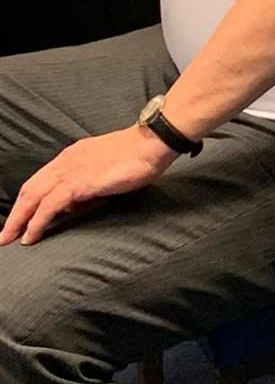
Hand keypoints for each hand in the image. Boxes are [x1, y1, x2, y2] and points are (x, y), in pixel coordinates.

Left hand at [0, 126, 176, 246]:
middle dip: (14, 214)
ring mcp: (71, 171)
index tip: (18, 219)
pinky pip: (49, 206)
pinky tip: (31, 236)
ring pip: (33, 197)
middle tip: (4, 236)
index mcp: (72, 156)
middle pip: (30, 189)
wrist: (150, 143)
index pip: (40, 180)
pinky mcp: (79, 183)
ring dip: (18, 221)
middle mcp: (66, 161)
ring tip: (10, 239)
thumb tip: (73, 206)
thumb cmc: (136, 156)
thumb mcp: (104, 170)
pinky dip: (36, 222)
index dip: (26, 202)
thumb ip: (87, 186)